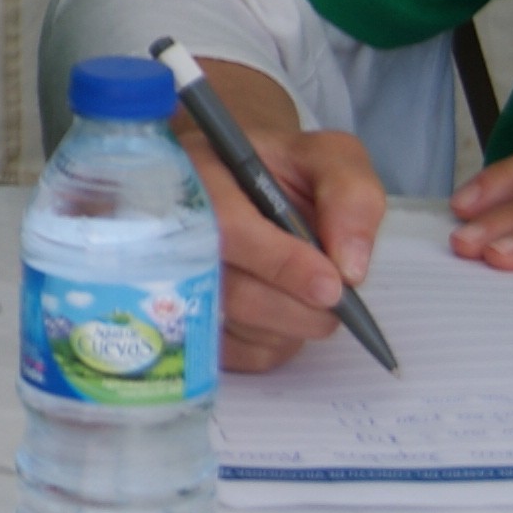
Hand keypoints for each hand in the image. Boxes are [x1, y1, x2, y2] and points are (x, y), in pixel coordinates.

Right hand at [175, 58, 385, 371]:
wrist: (238, 183)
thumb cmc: (282, 170)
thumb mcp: (326, 158)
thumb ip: (350, 196)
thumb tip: (350, 269)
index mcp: (197, 173)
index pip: (228, 229)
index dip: (282, 263)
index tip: (332, 285)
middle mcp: (165, 226)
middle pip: (230, 291)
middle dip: (296, 307)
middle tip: (334, 301)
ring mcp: (162, 277)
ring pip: (235, 328)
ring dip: (288, 326)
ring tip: (304, 296)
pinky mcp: (178, 322)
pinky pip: (234, 354)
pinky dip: (272, 344)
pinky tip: (279, 313)